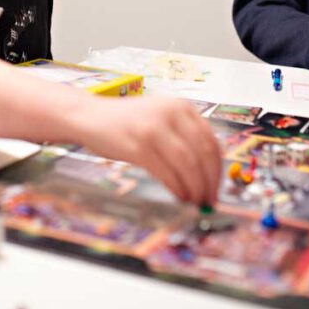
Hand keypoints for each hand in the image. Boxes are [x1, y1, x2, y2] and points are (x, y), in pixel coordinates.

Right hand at [77, 96, 221, 205]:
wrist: (90, 116)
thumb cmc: (126, 122)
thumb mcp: (160, 117)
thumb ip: (184, 134)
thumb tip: (209, 171)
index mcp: (181, 106)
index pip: (211, 141)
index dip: (218, 169)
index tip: (217, 187)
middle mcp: (171, 113)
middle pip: (203, 154)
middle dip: (210, 182)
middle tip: (209, 200)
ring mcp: (154, 129)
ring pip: (188, 165)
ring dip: (195, 189)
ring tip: (195, 202)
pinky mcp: (139, 146)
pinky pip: (167, 173)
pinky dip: (177, 189)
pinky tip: (178, 197)